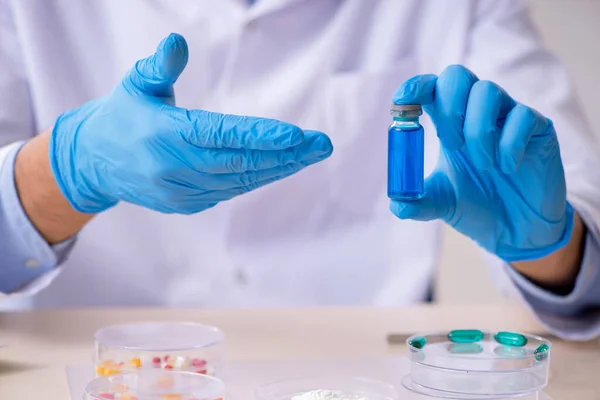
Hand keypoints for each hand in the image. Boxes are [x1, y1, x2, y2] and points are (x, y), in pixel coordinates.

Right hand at [49, 33, 332, 213]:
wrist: (94, 163)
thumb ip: (160, 66)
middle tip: (321, 145)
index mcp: (164, 135)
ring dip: (278, 168)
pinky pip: (229, 190)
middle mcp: (174, 169)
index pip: (221, 135)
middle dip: (286, 155)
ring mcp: (181, 192)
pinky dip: (256, 177)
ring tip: (310, 154)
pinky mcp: (185, 205)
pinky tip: (280, 165)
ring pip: (240, 180)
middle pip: (241, 163)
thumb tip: (178, 41)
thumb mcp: (135, 84)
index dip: (261, 137)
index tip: (297, 136)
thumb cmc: (121, 115)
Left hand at [389, 65, 573, 262]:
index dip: (415, 87)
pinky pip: (522, 116)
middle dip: (448, 107)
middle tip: (452, 145)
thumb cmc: (477, 206)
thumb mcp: (442, 205)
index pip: (430, 88)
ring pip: (488, 91)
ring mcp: (506, 116)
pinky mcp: (537, 127)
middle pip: (457, 76)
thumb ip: (418, 203)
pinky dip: (510, 143)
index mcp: (448, 124)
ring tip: (484, 165)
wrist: (517, 229)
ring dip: (478, 130)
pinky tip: (509, 168)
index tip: (402, 101)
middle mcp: (475, 112)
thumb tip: (397, 204)